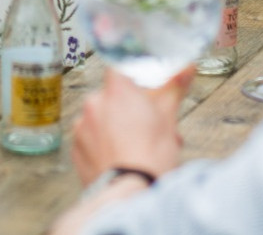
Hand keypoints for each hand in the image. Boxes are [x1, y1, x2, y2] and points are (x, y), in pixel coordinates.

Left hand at [71, 67, 192, 183]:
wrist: (129, 195)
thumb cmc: (150, 157)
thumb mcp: (168, 119)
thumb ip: (173, 88)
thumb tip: (187, 67)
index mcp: (116, 91)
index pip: (118, 69)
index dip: (130, 79)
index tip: (141, 91)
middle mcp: (93, 104)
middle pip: (110, 97)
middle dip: (127, 109)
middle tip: (148, 127)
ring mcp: (81, 128)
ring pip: (100, 120)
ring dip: (114, 128)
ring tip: (135, 148)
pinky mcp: (75, 151)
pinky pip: (89, 140)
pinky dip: (102, 146)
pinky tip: (120, 159)